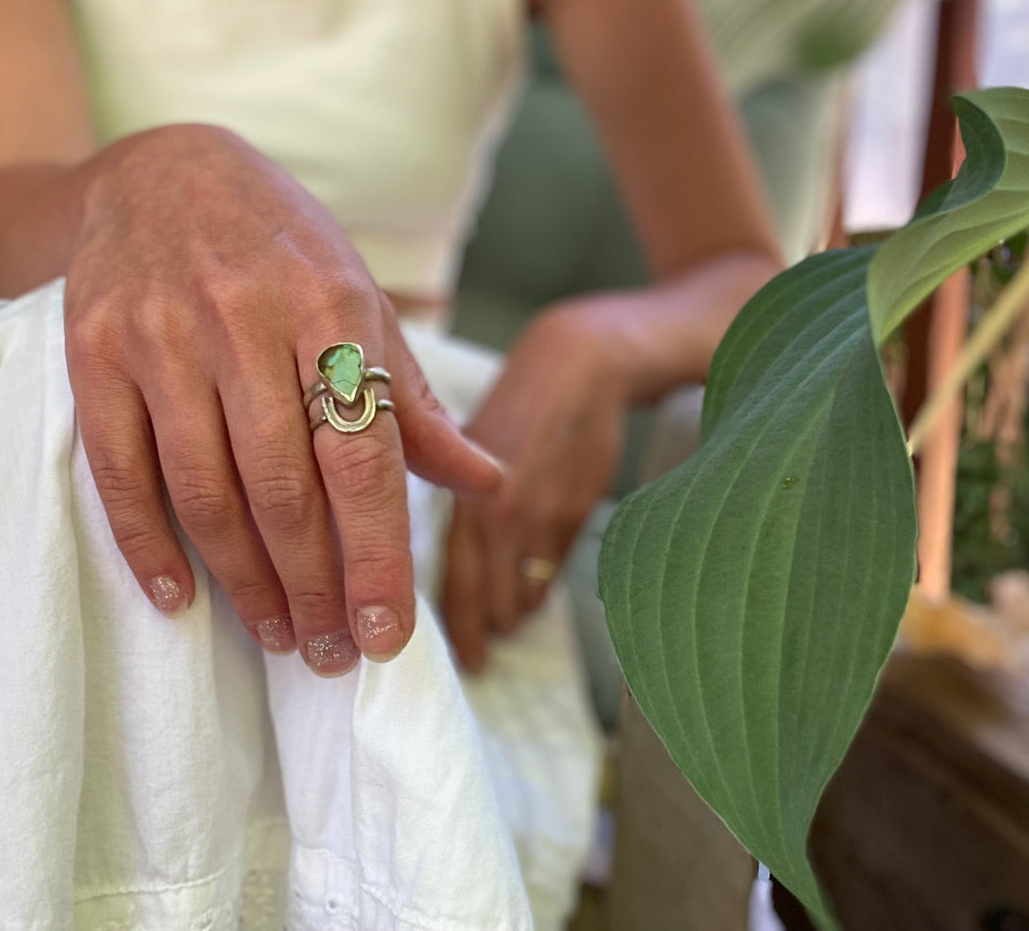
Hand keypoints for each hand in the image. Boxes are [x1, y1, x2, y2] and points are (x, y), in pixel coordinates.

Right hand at [62, 124, 501, 675]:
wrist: (161, 171)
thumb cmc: (279, 248)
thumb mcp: (359, 302)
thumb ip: (412, 399)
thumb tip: (485, 483)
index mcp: (331, 308)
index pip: (361, 457)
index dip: (375, 555)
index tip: (384, 633)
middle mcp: (245, 319)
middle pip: (283, 488)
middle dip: (313, 586)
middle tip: (328, 652)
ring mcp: (162, 335)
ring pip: (205, 490)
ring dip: (243, 580)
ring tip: (275, 633)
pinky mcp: (94, 350)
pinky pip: (119, 469)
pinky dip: (146, 544)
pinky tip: (179, 595)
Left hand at [442, 299, 628, 671]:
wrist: (579, 369)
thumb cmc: (517, 407)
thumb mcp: (469, 451)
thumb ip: (457, 503)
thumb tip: (448, 558)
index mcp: (460, 497)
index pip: (452, 583)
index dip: (457, 628)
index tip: (461, 659)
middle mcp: (495, 515)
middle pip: (488, 603)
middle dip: (486, 628)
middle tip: (482, 648)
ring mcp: (539, 519)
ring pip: (524, 597)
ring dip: (516, 613)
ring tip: (511, 615)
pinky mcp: (577, 515)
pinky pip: (554, 574)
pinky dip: (543, 588)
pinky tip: (537, 588)